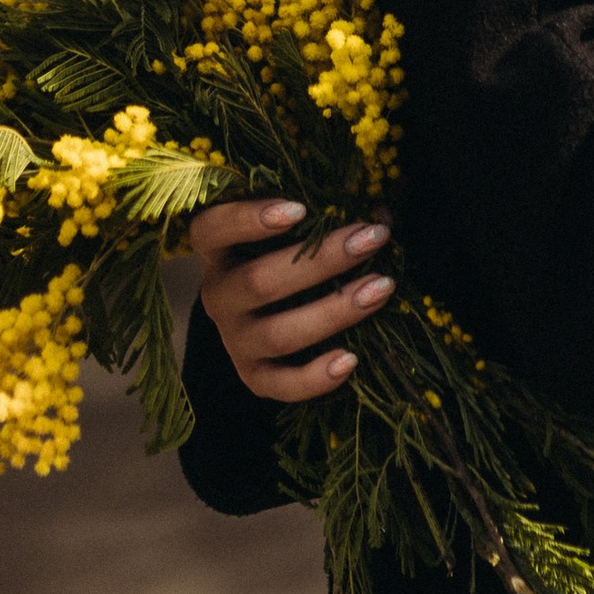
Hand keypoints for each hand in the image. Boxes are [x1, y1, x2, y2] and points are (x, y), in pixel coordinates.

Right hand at [185, 199, 390, 402]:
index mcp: (217, 251)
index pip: (212, 230)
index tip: (300, 208)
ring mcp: (234, 341)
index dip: (248, 219)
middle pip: (258, 282)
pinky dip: (315, 377)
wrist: (267, 314)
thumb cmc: (286, 255)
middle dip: (322, 260)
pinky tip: (351, 359)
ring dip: (334, 311)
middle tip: (371, 239)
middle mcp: (218, 297)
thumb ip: (325, 217)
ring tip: (381, 288)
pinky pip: (281, 385)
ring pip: (278, 334)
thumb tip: (381, 215)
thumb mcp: (294, 231)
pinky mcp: (253, 376)